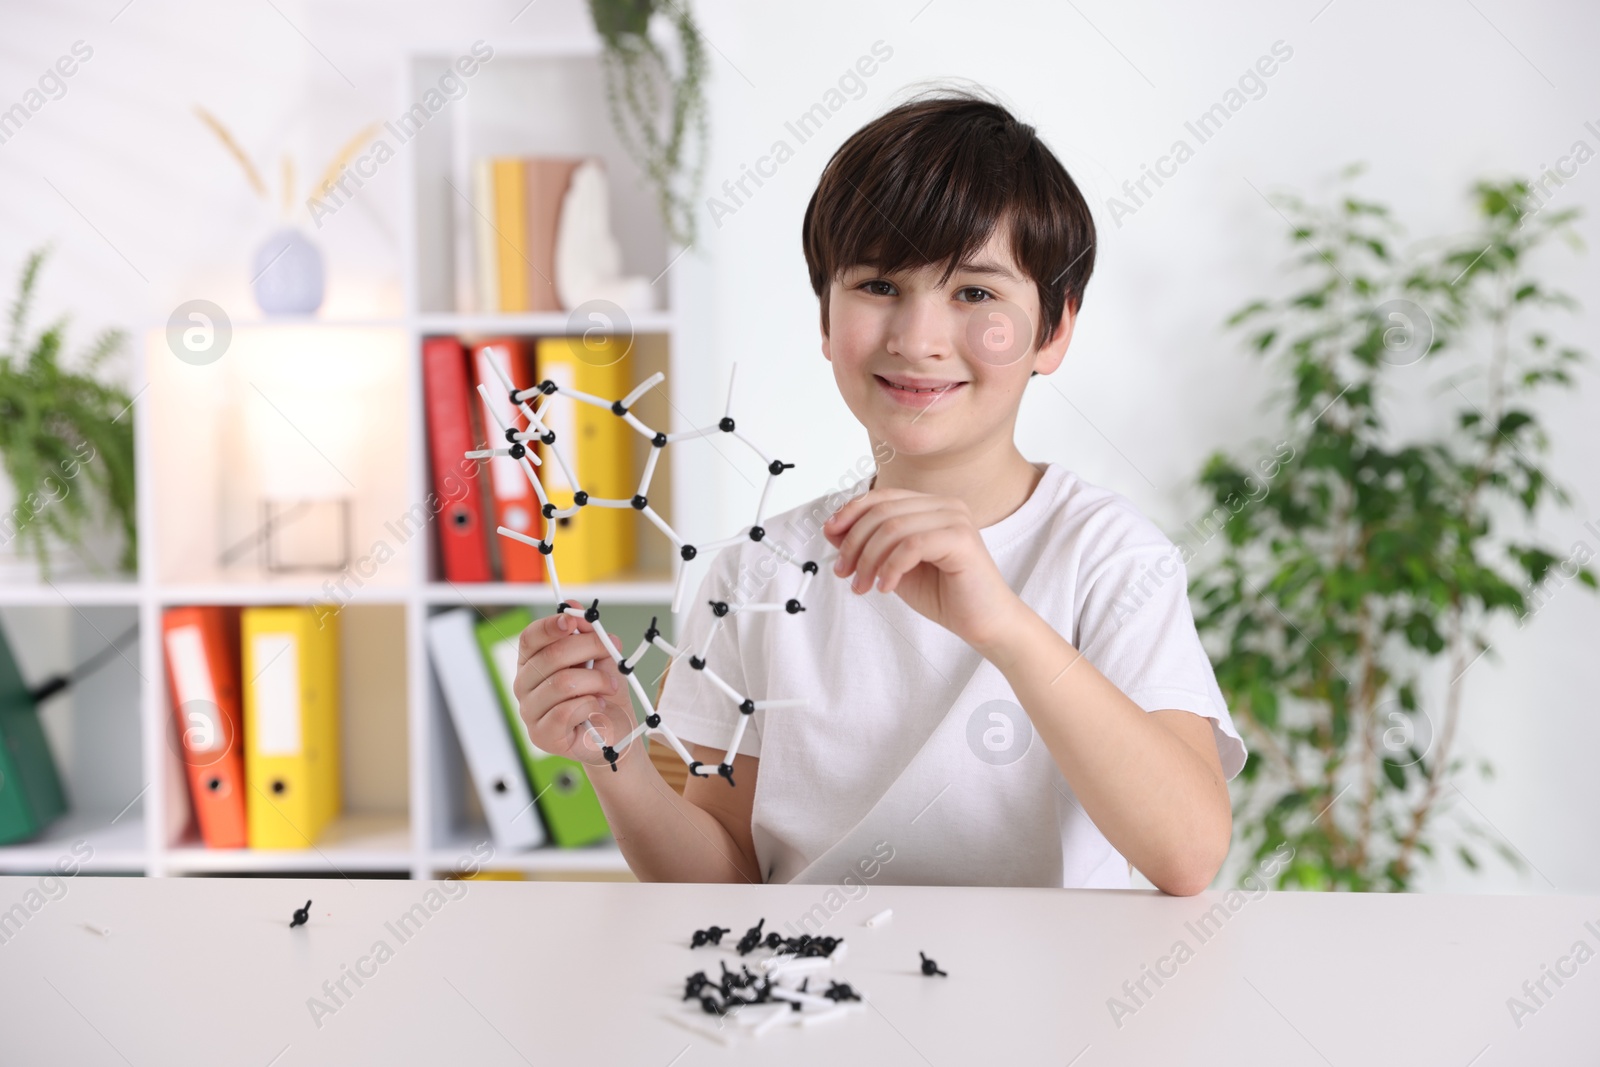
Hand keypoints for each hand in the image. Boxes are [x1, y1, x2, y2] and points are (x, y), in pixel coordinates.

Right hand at [513, 600, 636, 767]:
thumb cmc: (604, 698)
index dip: (550, 625)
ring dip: (596, 681)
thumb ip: (589, 636)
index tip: (573, 620)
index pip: (529, 638)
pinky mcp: (542, 735)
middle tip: (612, 652)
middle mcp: (524, 686)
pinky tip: (597, 707)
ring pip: (562, 683)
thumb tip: (574, 608)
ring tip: (609, 688)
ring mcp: (530, 712)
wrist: (616, 736)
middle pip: (550, 656)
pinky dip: (590, 705)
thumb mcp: (602, 661)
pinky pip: (566, 711)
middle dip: (589, 648)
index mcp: (533, 664)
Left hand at [823, 488, 1021, 649]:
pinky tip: (886, 588)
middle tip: (844, 573)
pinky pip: (911, 545)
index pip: (881, 496)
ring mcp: (956, 518)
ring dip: (868, 560)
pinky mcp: (962, 539)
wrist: (984, 623)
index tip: (830, 536)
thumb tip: (831, 528)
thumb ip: (868, 546)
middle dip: (854, 542)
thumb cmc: (944, 595)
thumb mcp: (894, 567)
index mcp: (930, 506)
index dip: (850, 513)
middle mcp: (945, 505)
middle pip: (882, 511)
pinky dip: (890, 568)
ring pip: (893, 527)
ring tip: (862, 586)